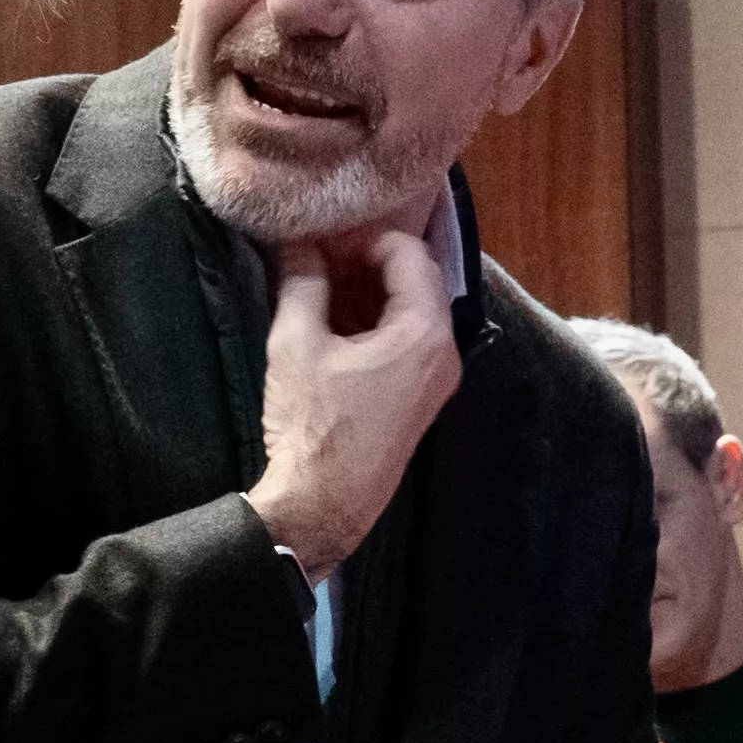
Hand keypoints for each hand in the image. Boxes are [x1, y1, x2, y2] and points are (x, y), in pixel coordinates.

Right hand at [251, 219, 460, 579]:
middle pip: (414, 280)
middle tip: (317, 255)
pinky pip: (405, 342)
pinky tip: (330, 320)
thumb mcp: (297, 344)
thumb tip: (298, 245)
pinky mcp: (419, 399)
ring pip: (409, 311)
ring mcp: (436, 379)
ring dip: (367, 291)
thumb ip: (302, 283)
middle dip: (365, 260)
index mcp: (425, 333)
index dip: (363, 237)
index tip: (322, 238)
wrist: (322, 505)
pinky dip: (374, 322)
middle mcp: (444, 353)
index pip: (408, 252)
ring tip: (317, 284)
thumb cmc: (313, 426)